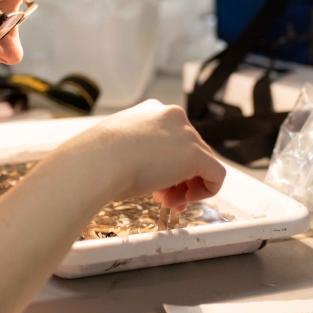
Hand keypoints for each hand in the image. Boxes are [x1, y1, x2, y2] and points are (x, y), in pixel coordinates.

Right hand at [57, 100, 225, 211]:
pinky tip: (185, 199)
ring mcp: (186, 134)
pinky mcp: (196, 154)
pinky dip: (207, 190)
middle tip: (161, 197)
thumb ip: (138, 152)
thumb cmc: (96, 158)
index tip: (155, 182)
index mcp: (151, 111)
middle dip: (177, 178)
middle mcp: (172, 116)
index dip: (167, 165)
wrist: (95, 163)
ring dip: (186, 187)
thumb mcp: (117, 147)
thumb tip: (152, 172)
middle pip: (189, 152)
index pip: (172, 139)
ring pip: (202, 164)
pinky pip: (217, 175)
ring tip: (167, 201)